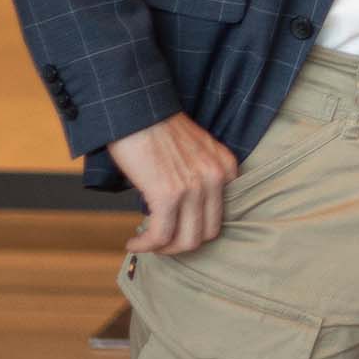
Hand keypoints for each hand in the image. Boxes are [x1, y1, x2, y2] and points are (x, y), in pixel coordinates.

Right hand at [110, 112, 239, 254]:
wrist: (136, 109)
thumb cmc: (156, 127)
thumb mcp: (192, 151)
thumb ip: (196, 177)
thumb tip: (179, 212)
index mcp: (225, 167)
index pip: (220, 214)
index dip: (196, 229)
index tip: (175, 231)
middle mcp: (216, 177)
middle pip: (207, 233)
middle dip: (181, 244)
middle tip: (159, 242)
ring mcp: (194, 187)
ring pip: (186, 240)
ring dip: (163, 249)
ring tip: (144, 244)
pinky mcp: (168, 194)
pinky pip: (161, 235)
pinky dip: (146, 245)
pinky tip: (133, 242)